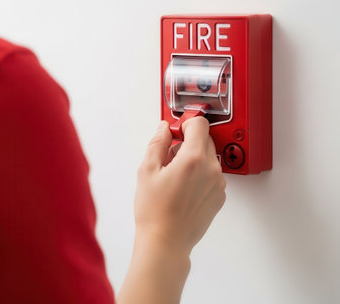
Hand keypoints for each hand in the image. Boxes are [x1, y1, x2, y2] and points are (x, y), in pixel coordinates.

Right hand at [117, 117, 225, 303]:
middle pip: (204, 140)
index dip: (185, 124)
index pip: (199, 124)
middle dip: (187, 142)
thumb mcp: (147, 170)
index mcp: (193, 159)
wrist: (165, 242)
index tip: (176, 131)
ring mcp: (218, 184)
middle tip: (168, 158)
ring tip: (174, 177)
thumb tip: (164, 128)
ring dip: (193, 159)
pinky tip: (183, 189)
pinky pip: (212, 174)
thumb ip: (157, 143)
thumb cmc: (154, 211)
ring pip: (208, 157)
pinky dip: (200, 175)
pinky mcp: (219, 196)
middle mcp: (211, 169)